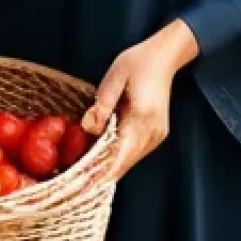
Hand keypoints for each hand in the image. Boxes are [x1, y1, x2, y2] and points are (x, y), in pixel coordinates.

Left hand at [81, 19, 198, 179]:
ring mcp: (156, 135)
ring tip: (83, 174)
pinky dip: (118, 157)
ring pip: (129, 160)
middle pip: (124, 163)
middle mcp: (152, 132)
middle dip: (100, 174)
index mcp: (142, 118)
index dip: (100, 172)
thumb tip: (89, 128)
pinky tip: (100, 157)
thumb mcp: (115, 77)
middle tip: (76, 183)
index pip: (119, 154)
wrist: (164, 57)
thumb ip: (102, 104)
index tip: (83, 184)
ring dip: (108, 167)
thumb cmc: (137, 62)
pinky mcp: (156, 134)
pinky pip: (134, 152)